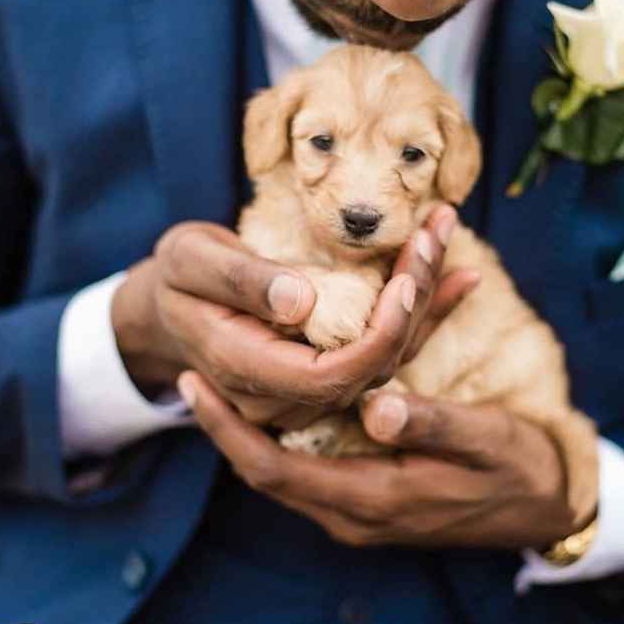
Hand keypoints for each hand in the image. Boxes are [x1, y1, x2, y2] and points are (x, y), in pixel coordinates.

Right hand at [111, 207, 468, 426]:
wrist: (170, 305)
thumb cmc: (176, 276)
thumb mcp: (190, 261)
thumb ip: (239, 281)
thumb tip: (302, 302)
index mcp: (245, 368)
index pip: (328, 376)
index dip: (375, 338)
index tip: (404, 282)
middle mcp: (282, 392)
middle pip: (368, 367)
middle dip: (413, 303)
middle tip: (437, 231)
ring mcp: (304, 386)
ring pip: (382, 359)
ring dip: (422, 298)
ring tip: (445, 232)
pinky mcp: (323, 366)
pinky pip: (379, 347)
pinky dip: (418, 310)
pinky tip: (453, 272)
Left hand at [177, 378, 594, 550]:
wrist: (543, 504)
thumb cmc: (516, 466)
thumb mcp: (485, 438)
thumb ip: (432, 424)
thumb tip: (375, 408)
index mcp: (373, 498)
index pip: (274, 469)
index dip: (227, 430)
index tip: (192, 386)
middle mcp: (353, 512)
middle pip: (264, 474)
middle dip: (223, 429)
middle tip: (191, 378)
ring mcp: (358, 510)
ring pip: (282, 472)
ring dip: (247, 434)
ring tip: (219, 386)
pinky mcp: (367, 497)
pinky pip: (306, 470)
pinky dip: (280, 439)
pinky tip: (272, 405)